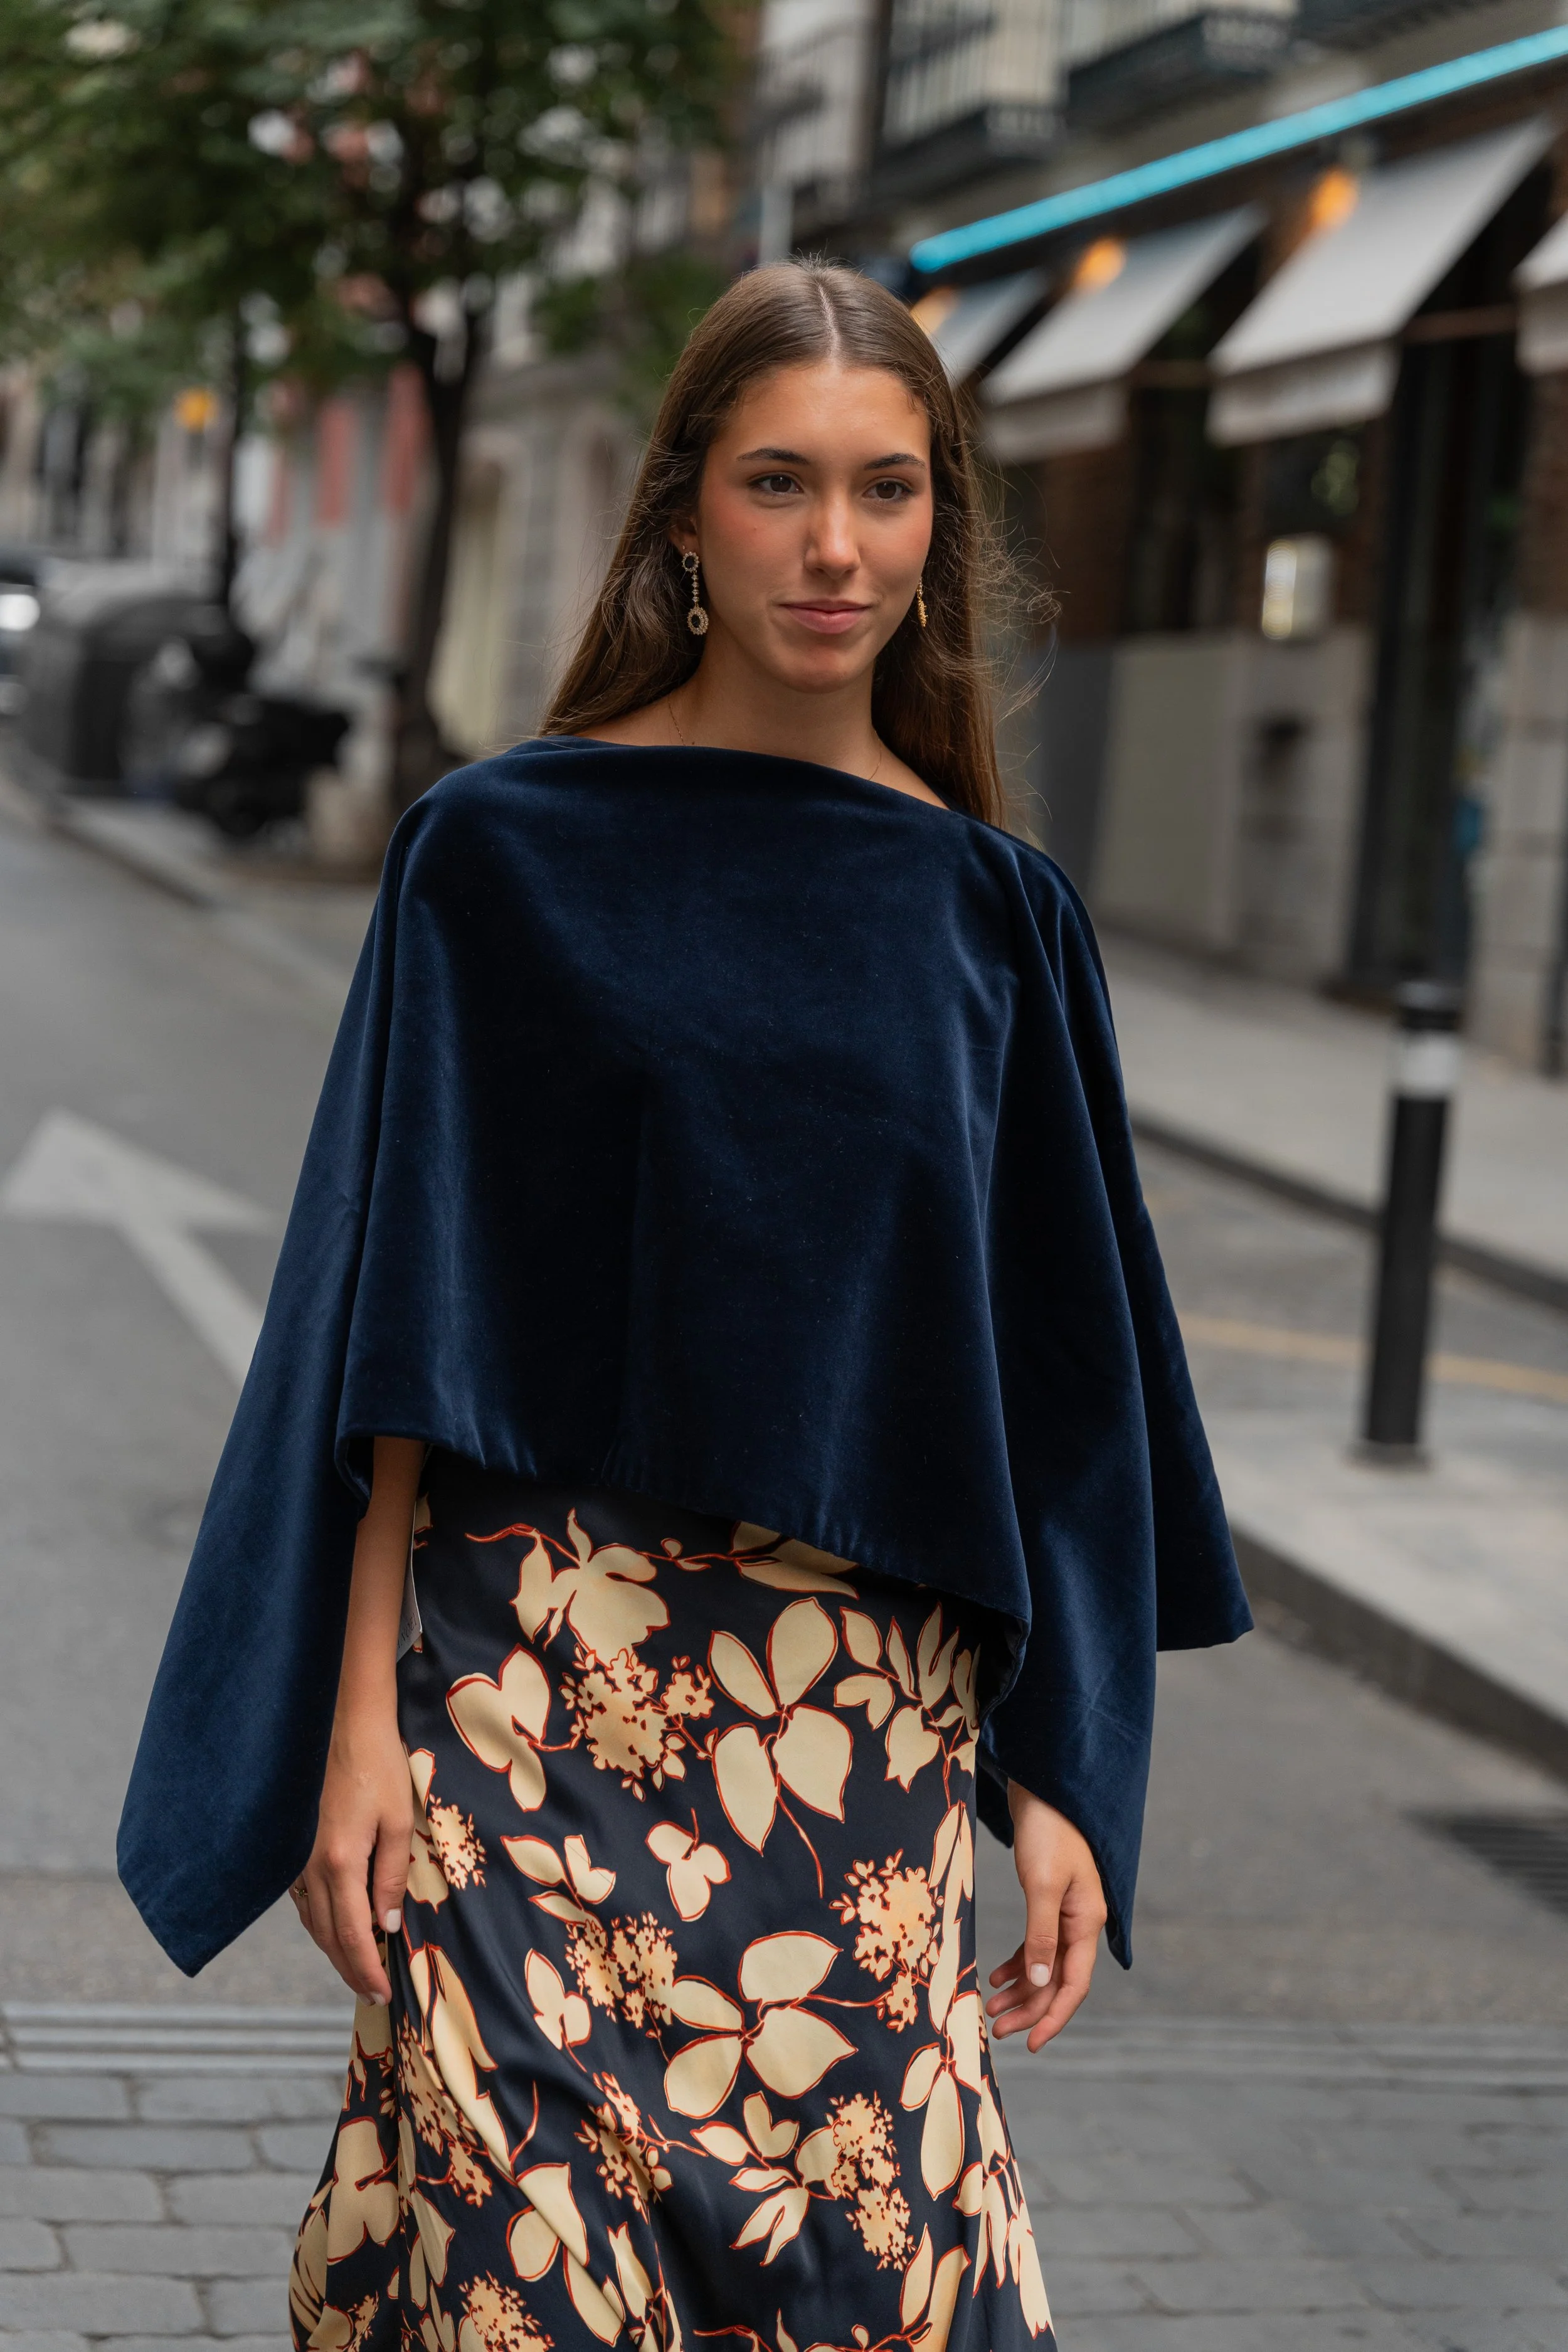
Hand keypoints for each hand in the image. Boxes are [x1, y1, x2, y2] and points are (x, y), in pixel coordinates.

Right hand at [291, 1692, 411, 2004]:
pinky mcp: (293, 1847)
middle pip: (327, 1938)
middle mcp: (311, 1868)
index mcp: (340, 1864)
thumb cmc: (379, 1767)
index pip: (351, 1937)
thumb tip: (386, 1928)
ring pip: (312, 1922)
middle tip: (373, 1993)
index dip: (366, 1971)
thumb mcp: (397, 1822)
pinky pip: (303, 1900)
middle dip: (351, 1970)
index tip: (382, 1994)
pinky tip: (336, 1926)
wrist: (344, 1724)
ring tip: (359, 1968)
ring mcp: (296, 1858)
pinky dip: (320, 1922)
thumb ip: (391, 1878)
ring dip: (334, 1949)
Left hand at [986, 1782, 1106, 2052]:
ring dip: (1021, 1989)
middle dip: (1030, 2008)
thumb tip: (1037, 1982)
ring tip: (992, 2009)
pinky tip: (997, 1974)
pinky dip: (1017, 1962)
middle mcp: (1080, 1923)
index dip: (1053, 2017)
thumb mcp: (1043, 1884)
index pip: (1074, 1984)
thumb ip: (1041, 1934)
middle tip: (997, 2030)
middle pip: (1058, 1980)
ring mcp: (1065, 1912)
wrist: (1042, 1789)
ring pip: (1045, 1966)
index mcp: (1086, 1922)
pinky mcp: (1048, 1901)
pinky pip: (1035, 1944)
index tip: (1031, 2044)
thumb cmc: (1047, 1832)